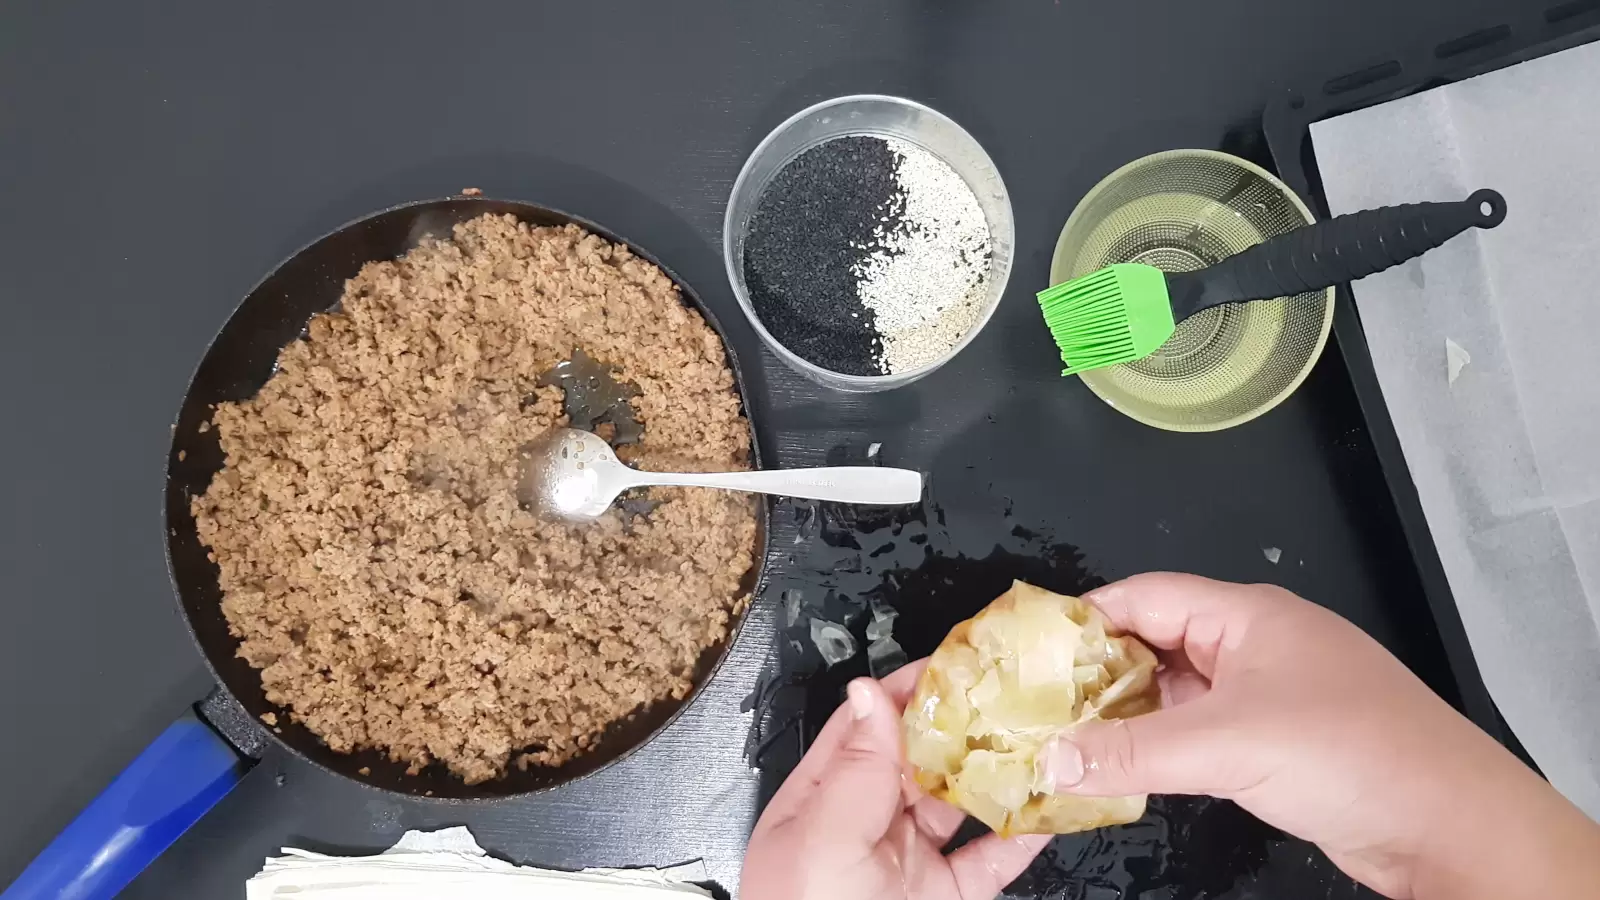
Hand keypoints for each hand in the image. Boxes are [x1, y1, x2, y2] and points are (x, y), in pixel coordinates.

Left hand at [740, 665, 1049, 899]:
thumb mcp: (826, 842)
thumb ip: (856, 768)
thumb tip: (868, 690)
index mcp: (820, 804)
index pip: (867, 726)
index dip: (911, 690)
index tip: (961, 660)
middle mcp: (862, 829)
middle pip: (918, 760)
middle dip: (965, 726)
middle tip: (1018, 692)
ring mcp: (904, 868)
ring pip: (958, 807)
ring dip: (998, 775)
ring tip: (1042, 740)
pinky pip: (986, 864)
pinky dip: (1019, 839)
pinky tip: (1049, 813)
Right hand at [1044, 573, 1599, 899]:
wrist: (1451, 823)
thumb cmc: (1351, 754)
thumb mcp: (1228, 746)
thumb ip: (1132, 752)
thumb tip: (1051, 760)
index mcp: (1247, 615)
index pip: (1145, 596)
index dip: (1084, 618)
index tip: (1028, 651)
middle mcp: (1256, 644)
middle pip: (1157, 642)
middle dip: (1097, 673)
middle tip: (1036, 706)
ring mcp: (1271, 694)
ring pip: (1179, 692)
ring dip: (1129, 716)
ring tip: (1066, 741)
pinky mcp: (1282, 742)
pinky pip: (1204, 732)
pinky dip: (1163, 747)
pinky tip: (1124, 771)